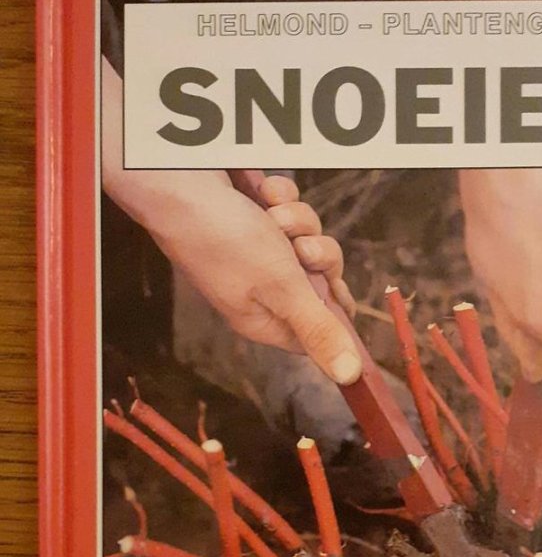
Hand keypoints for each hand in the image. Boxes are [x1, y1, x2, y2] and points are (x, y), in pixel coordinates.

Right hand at [101, 58, 361, 385]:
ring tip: (270, 215)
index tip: (333, 288)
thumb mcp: (281, 290)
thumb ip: (317, 330)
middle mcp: (263, 288)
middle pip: (321, 279)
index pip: (317, 330)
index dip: (333, 310)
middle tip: (299, 249)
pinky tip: (259, 193)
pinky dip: (278, 197)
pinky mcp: (254, 214)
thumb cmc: (224, 240)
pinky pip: (288, 207)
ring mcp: (259, 249)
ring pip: (309, 237)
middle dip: (317, 254)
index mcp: (266, 318)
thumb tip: (349, 377)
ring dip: (298, 220)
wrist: (177, 180)